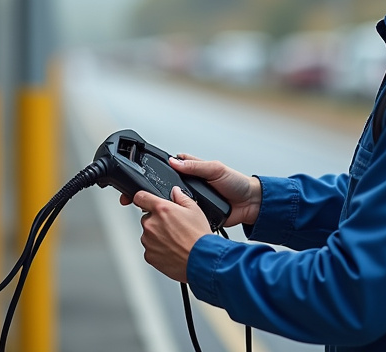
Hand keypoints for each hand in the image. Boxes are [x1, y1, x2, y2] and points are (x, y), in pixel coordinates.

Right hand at [118, 154, 261, 226]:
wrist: (250, 205)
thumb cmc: (236, 183)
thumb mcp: (216, 169)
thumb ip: (196, 166)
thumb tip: (175, 160)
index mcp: (191, 171)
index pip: (166, 169)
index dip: (151, 174)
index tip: (135, 179)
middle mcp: (188, 186)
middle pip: (163, 190)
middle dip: (149, 195)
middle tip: (135, 199)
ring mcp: (190, 202)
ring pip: (169, 206)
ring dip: (161, 210)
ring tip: (147, 213)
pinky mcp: (194, 215)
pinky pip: (180, 218)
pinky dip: (174, 222)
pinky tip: (166, 225)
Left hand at [131, 187, 209, 282]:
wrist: (201, 260)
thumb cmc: (199, 237)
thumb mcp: (195, 210)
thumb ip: (181, 197)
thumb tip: (175, 192)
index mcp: (161, 209)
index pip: (140, 197)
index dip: (144, 198)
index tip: (146, 201)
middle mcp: (151, 224)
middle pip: (147, 218)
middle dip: (157, 221)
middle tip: (172, 227)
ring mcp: (148, 241)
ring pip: (148, 235)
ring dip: (157, 236)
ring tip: (175, 241)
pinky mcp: (149, 255)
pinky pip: (150, 249)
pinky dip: (158, 249)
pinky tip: (172, 250)